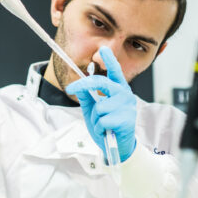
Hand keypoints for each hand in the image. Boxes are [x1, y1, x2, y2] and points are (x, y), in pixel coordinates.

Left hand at [66, 46, 136, 162]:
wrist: (117, 148)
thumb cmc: (106, 126)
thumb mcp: (92, 110)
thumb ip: (86, 97)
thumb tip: (77, 85)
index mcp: (118, 90)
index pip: (115, 71)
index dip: (109, 60)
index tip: (103, 49)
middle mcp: (125, 95)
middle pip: (101, 83)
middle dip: (83, 84)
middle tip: (70, 88)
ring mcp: (127, 107)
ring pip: (99, 106)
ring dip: (95, 118)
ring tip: (102, 124)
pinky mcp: (126, 120)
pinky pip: (102, 120)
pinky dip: (100, 127)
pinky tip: (107, 131)